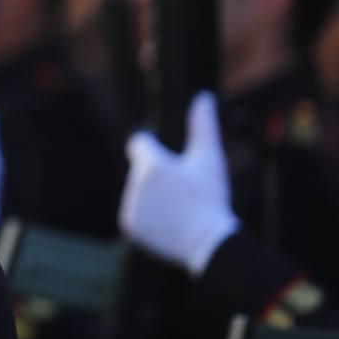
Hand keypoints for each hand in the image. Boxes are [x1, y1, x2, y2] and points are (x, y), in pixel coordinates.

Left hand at [118, 92, 237, 276]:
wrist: (208, 242)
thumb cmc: (210, 197)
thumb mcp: (209, 159)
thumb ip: (203, 125)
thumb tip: (203, 96)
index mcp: (151, 164)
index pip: (139, 143)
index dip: (150, 146)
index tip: (160, 150)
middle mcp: (135, 183)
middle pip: (141, 171)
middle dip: (157, 177)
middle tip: (182, 191)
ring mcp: (129, 205)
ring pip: (138, 192)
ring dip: (153, 197)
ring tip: (177, 208)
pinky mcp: (128, 224)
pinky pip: (134, 213)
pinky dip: (148, 216)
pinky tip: (167, 221)